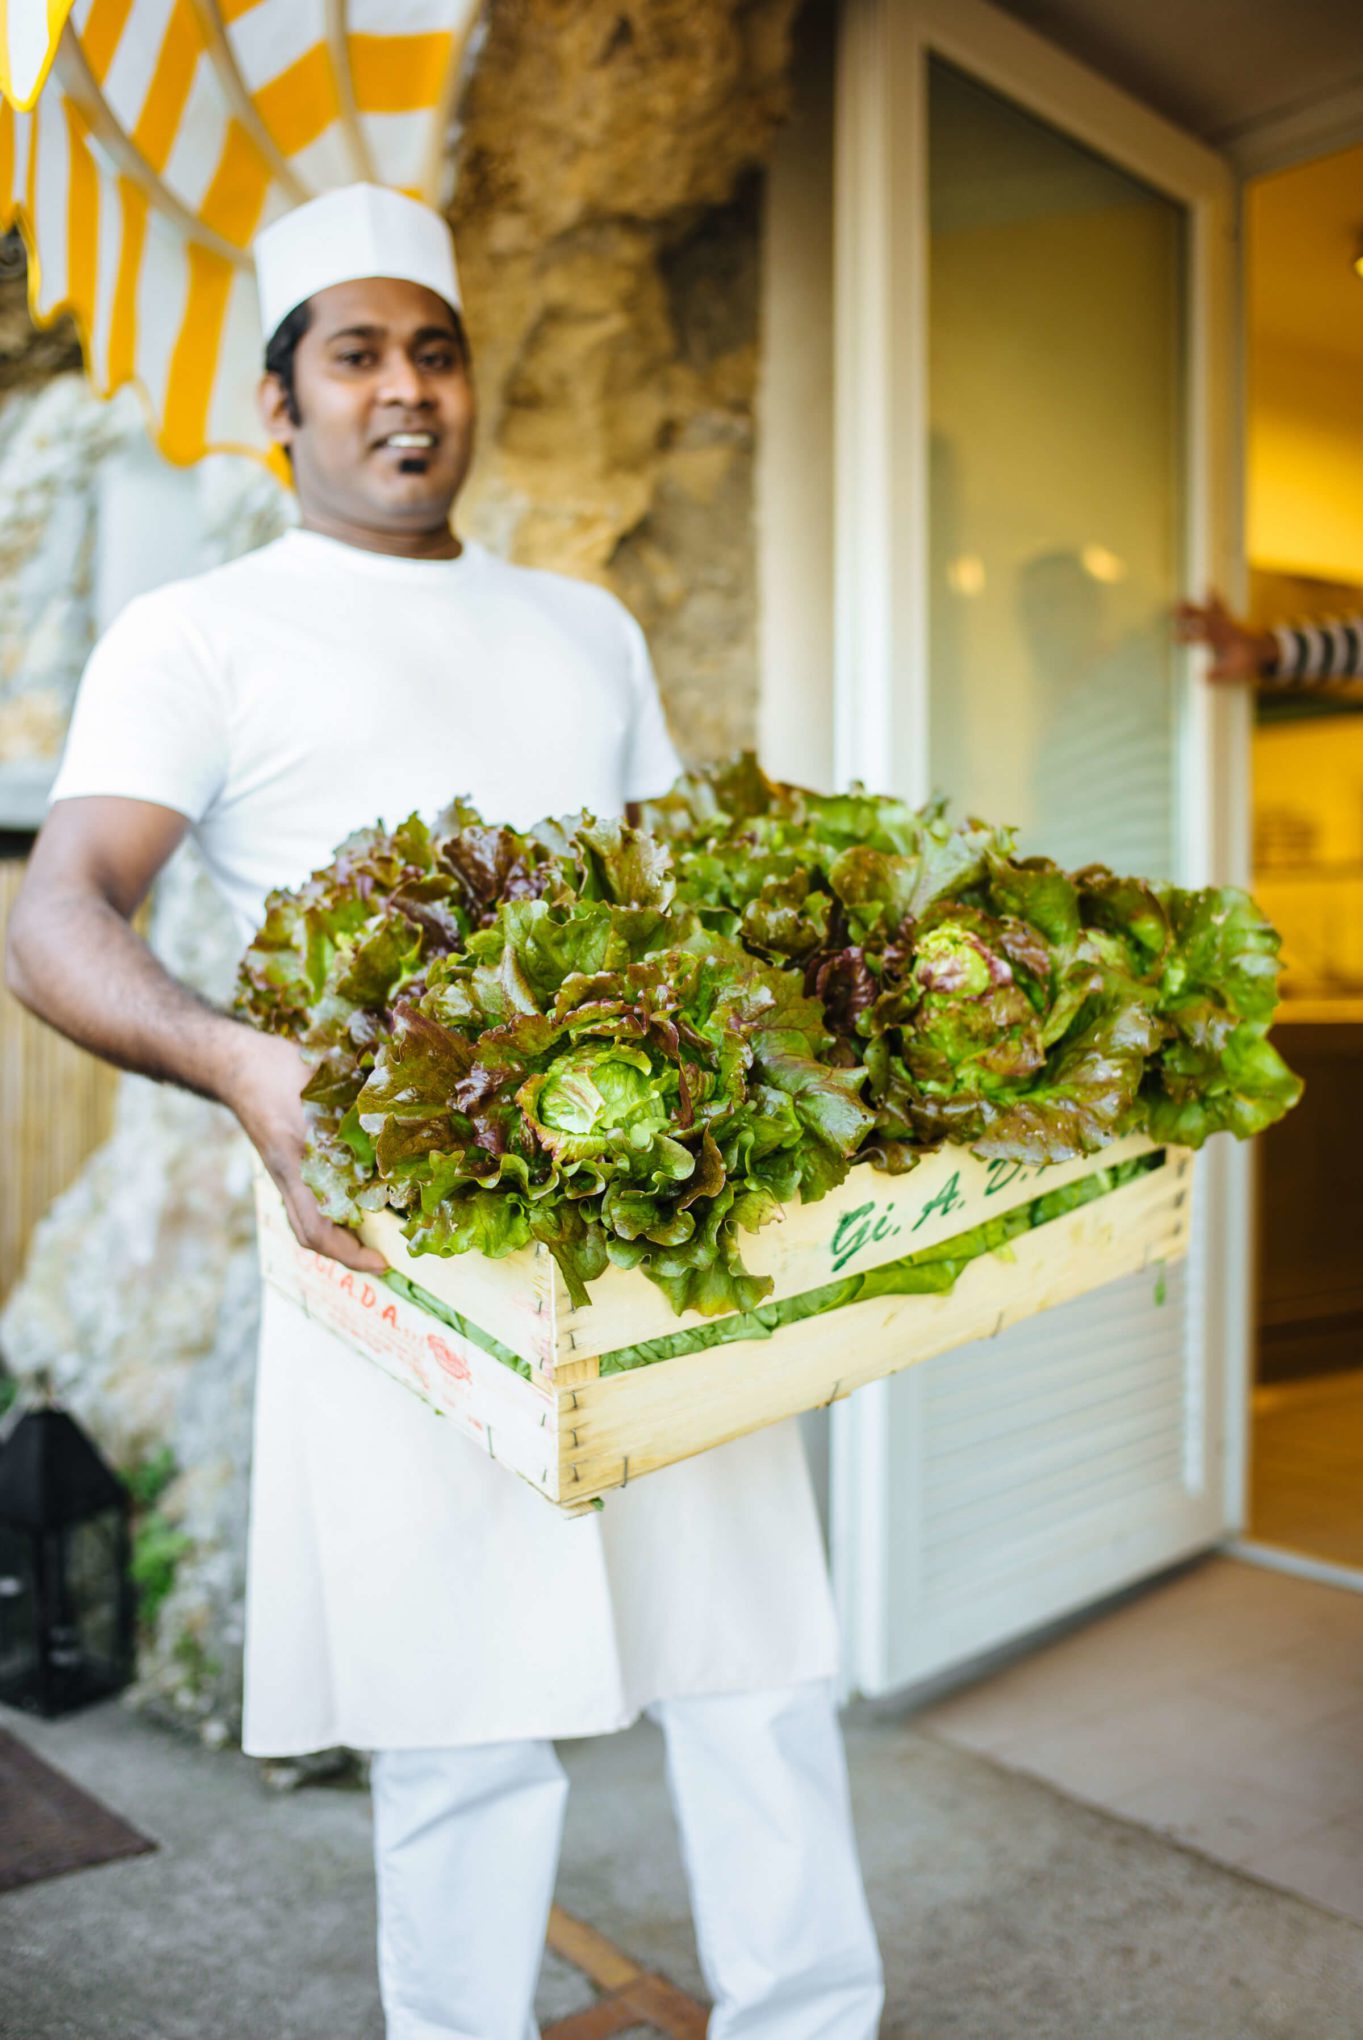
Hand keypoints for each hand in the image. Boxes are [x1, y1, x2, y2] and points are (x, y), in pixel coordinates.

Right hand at [223, 1030, 386, 1273]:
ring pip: (308, 1220)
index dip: (350, 1254)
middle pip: (310, 1235)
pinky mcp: (288, 1160)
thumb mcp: (320, 1086)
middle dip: (348, 1254)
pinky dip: (335, 1210)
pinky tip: (360, 1199)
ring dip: (341, 1235)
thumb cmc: (277, 1071)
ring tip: (377, 1235)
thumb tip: (400, 1123)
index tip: (381, 1262)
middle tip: (385, 1256)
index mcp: (296, 1167)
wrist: (236, 1063)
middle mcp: (289, 1177)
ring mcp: (286, 1171)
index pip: (318, 1229)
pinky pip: (308, 1199)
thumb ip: (356, 1106)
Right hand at [1173, 593, 1275, 682]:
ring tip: (1182, 600)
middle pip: (1205, 619)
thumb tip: (1200, 677)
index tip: (1176, 638)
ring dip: (1197, 606)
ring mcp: (1226, 622)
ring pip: (1211, 611)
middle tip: (1175, 610)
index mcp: (1223, 640)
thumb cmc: (1248, 661)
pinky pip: (1221, 607)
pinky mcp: (1228, 620)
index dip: (1190, 637)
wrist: (1264, 650)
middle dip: (1191, 614)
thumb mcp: (1235, 670)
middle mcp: (1223, 628)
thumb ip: (1219, 673)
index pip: (1204, 637)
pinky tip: (1208, 587)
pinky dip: (1214, 598)